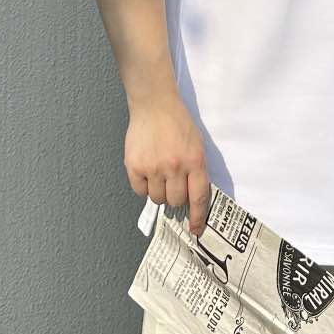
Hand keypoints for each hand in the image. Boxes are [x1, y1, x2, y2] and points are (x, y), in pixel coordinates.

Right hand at [125, 93, 212, 236]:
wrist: (155, 104)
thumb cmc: (178, 123)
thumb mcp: (197, 145)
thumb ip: (196, 171)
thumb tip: (192, 200)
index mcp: (195, 161)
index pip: (198, 198)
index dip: (197, 218)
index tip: (195, 230)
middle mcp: (175, 166)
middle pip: (175, 201)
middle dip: (175, 196)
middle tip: (173, 182)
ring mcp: (153, 167)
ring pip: (157, 198)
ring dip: (159, 190)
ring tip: (159, 173)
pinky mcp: (135, 165)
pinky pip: (140, 190)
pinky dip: (143, 185)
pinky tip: (146, 170)